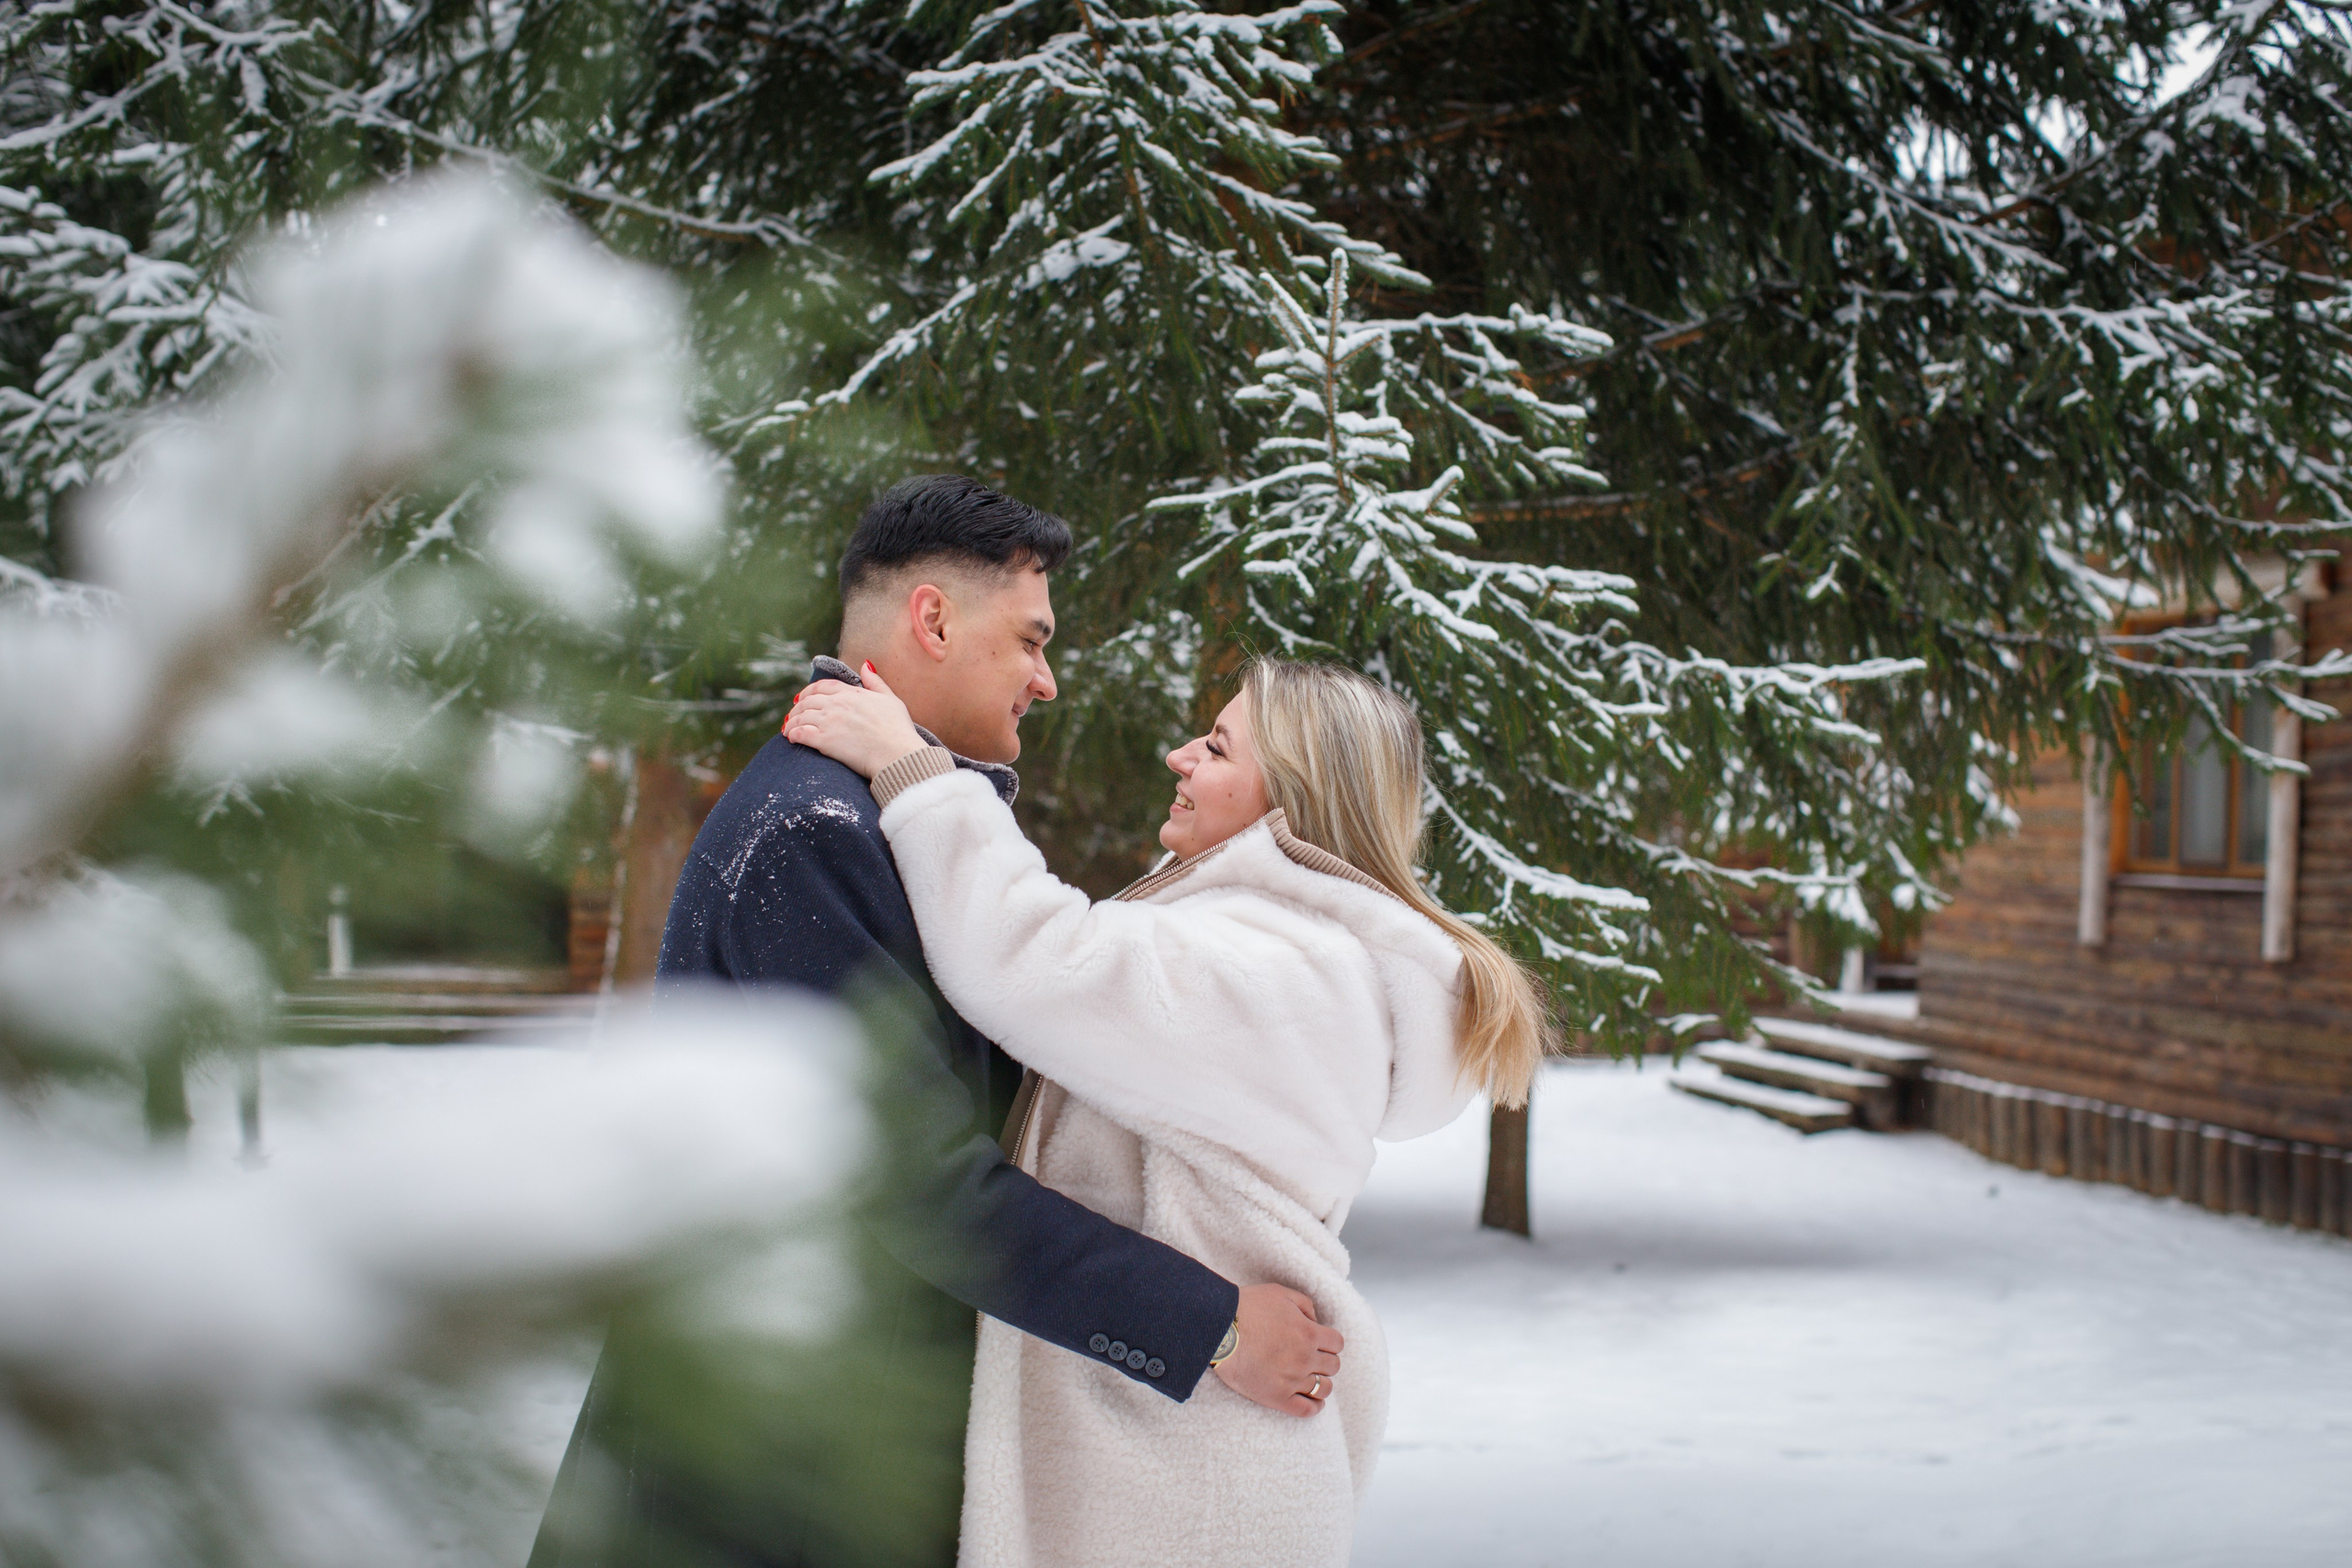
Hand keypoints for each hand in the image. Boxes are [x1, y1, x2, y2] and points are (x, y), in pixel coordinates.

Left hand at [782, 663, 927, 778]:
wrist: (897, 754)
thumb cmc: (898, 729)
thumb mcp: (890, 699)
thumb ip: (875, 682)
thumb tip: (865, 665)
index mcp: (851, 693)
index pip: (822, 686)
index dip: (809, 692)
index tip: (803, 698)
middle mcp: (837, 704)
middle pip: (807, 702)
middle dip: (797, 709)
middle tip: (792, 716)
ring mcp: (829, 722)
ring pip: (801, 717)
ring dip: (791, 722)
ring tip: (788, 730)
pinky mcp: (824, 741)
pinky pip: (801, 734)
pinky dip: (793, 734)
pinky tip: (791, 738)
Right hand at [1213, 1283, 1342, 1418]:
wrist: (1219, 1330)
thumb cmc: (1247, 1308)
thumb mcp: (1280, 1293)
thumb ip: (1305, 1305)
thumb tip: (1315, 1320)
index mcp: (1309, 1333)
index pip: (1337, 1344)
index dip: (1330, 1342)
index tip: (1321, 1342)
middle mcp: (1305, 1358)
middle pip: (1333, 1366)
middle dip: (1325, 1360)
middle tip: (1312, 1357)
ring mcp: (1292, 1380)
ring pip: (1323, 1388)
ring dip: (1321, 1382)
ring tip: (1311, 1378)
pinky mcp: (1276, 1397)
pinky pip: (1306, 1410)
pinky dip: (1314, 1406)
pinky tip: (1312, 1401)